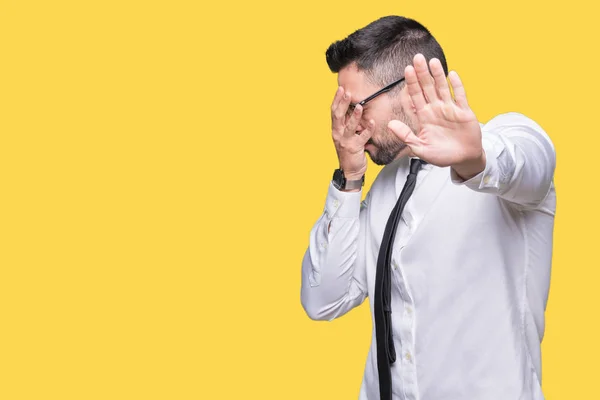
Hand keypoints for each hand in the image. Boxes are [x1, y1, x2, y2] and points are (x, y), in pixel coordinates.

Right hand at [331, 87, 374, 180]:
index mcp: (335, 129)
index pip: (334, 112)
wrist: (350, 170)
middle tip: (347, 92)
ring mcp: (345, 141)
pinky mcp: (354, 148)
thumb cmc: (349, 151)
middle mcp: (338, 134)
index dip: (336, 100)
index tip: (341, 89)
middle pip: (338, 116)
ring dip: (354, 116)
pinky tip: (372, 122)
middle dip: (342, 103)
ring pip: (349, 126)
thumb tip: (352, 107)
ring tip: (359, 106)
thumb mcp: (345, 135)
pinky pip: (362, 137)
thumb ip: (347, 123)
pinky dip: (367, 129)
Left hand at [387, 54, 484, 179]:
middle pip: (427, 88)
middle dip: (422, 74)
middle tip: (417, 58)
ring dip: (438, 75)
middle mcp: (435, 110)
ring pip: (442, 88)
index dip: (411, 84)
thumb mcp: (420, 148)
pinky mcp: (464, 112)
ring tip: (432, 61)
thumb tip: (390, 124)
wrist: (463, 159)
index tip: (407, 71)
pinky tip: (452, 74)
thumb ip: (406, 136)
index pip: (415, 97)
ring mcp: (450, 109)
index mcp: (424, 117)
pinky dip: (457, 86)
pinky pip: (460, 96)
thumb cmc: (441, 155)